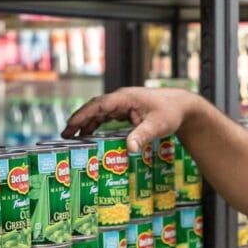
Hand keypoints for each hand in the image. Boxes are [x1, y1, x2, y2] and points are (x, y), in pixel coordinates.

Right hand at [62, 87, 202, 151]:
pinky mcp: (126, 110)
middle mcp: (121, 99)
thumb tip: (130, 149)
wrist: (182, 106)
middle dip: (79, 121)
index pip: (98, 105)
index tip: (70, 126)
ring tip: (72, 138)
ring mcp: (123, 104)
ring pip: (99, 112)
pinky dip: (97, 124)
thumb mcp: (157, 125)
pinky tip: (90, 135)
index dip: (82, 115)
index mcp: (124, 98)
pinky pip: (107, 116)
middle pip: (94, 108)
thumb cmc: (170, 113)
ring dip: (86, 123)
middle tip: (64, 136)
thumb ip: (142, 135)